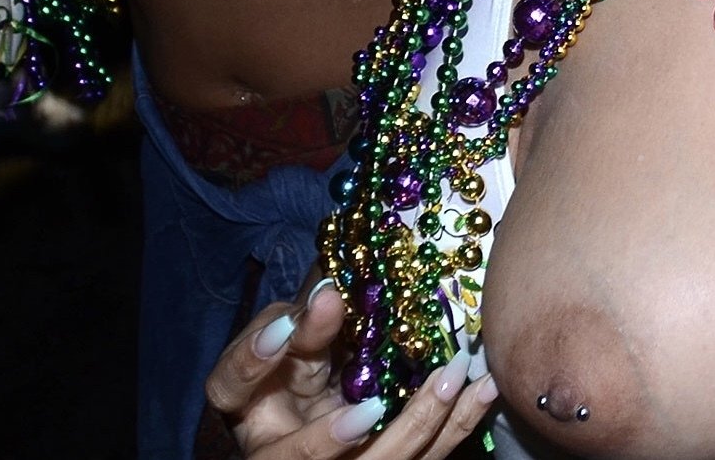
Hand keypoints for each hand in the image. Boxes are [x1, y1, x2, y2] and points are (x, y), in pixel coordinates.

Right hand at [206, 282, 496, 459]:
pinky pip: (426, 456)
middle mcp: (278, 447)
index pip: (229, 385)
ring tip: (451, 378)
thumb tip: (336, 273)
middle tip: (376, 405)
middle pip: (299, 454)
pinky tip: (484, 387)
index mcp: (250, 403)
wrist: (331, 418)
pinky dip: (458, 421)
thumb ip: (305, 315)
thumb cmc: (302, 361)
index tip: (294, 320)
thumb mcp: (293, 337)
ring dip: (414, 426)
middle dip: (335, 434)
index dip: (253, 358)